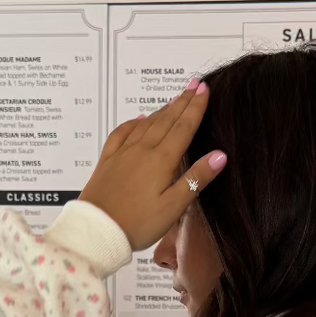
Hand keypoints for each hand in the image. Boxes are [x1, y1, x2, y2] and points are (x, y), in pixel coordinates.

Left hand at [79, 81, 227, 249]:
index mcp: (161, 160)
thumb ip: (196, 179)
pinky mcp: (107, 161)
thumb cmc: (137, 224)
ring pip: (146, 123)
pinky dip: (133, 123)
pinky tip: (138, 119)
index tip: (204, 90)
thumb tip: (220, 155)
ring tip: (174, 99)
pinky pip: (121, 133)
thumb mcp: (173, 207)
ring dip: (162, 109)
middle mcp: (142, 150)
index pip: (183, 128)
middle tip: (194, 85)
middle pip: (166, 120)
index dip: (196, 108)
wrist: (95, 231)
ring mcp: (122, 153)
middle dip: (182, 102)